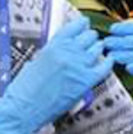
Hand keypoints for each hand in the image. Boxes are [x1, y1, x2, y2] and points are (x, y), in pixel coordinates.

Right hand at [0, 16, 111, 133]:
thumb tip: (65, 47)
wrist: (24, 108)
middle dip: (89, 38)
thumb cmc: (25, 88)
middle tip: (90, 40)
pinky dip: (108, 62)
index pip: (74, 26)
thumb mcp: (37, 60)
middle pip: (88, 36)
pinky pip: (104, 67)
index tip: (84, 24)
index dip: (82, 24)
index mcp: (54, 45)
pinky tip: (108, 60)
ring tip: (97, 50)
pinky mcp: (85, 82)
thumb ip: (53, 51)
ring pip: (98, 49)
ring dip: (97, 48)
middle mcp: (67, 52)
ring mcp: (78, 66)